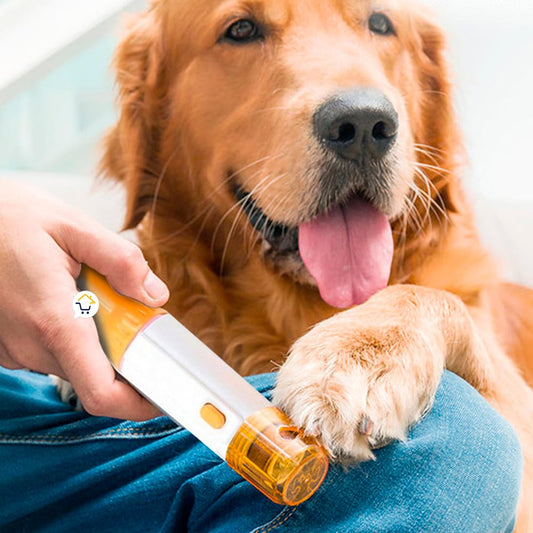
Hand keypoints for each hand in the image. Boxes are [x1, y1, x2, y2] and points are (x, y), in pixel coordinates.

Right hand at [0, 179, 168, 419]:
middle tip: (137, 320)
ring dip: (95, 340)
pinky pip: (49, 351)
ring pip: (72, 362)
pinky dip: (69, 334)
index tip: (162, 396)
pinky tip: (68, 299)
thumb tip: (155, 295)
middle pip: (93, 375)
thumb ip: (122, 262)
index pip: (101, 391)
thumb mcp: (74, 227)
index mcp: (54, 320)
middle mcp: (29, 344)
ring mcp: (12, 348)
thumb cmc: (10, 218)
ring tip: (97, 297)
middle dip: (123, 355)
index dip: (136, 404)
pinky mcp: (4, 344)